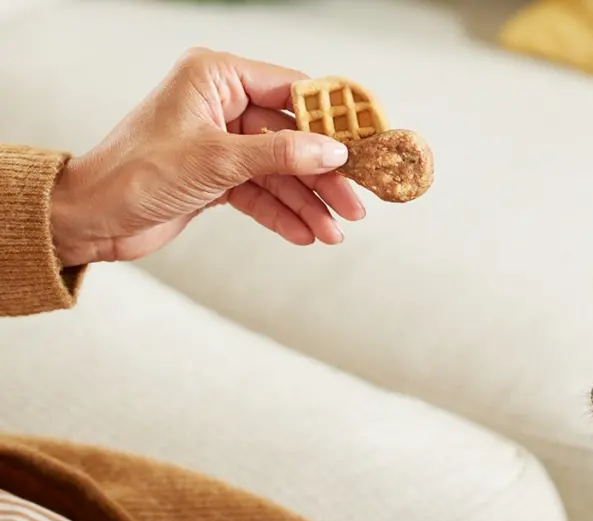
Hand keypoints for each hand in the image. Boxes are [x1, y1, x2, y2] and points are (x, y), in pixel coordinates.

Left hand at [51, 48, 365, 266]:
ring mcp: (222, 141)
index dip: (333, 119)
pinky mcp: (218, 176)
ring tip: (334, 231)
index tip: (366, 142)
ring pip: (281, 170)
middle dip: (323, 175)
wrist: (89, 219)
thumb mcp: (215, 160)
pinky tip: (306, 233)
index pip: (292, 90)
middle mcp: (222, 104)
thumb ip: (279, 154)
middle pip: (293, 137)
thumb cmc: (134, 174)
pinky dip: (283, 214)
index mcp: (216, 77)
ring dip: (307, 202)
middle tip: (355, 202)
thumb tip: (333, 151)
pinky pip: (262, 192)